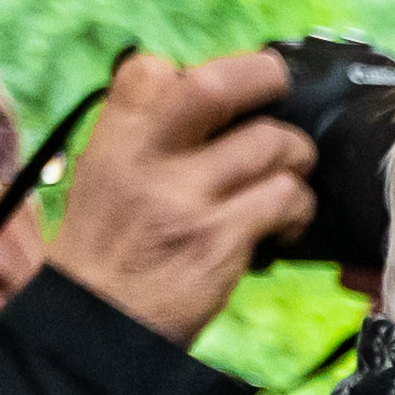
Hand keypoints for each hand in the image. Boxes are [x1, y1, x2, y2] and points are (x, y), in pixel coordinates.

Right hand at [41, 48, 314, 346]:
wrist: (95, 326)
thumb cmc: (107, 251)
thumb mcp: (103, 177)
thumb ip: (147, 140)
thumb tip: (209, 107)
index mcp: (112, 140)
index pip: (152, 69)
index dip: (198, 68)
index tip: (223, 92)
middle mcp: (146, 160)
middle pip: (215, 87)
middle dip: (263, 77)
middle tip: (279, 87)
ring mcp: (185, 199)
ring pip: (270, 143)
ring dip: (295, 155)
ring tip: (287, 174)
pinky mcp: (221, 240)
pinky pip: (286, 198)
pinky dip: (299, 206)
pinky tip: (285, 222)